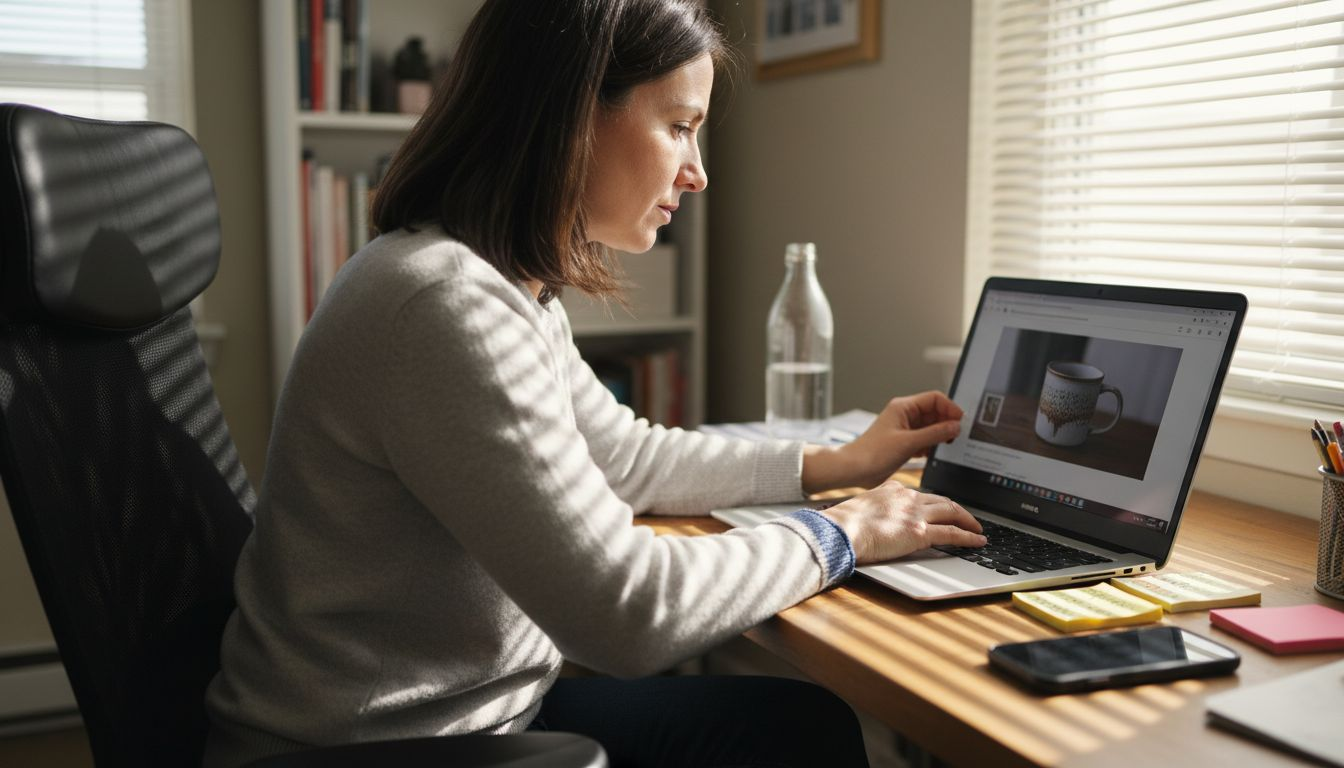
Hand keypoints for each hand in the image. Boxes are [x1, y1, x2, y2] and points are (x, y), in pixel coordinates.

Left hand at [802, 391, 963, 492]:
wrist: (854, 469)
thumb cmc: (873, 453)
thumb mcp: (909, 442)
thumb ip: (935, 434)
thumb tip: (955, 426)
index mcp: (903, 407)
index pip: (934, 399)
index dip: (950, 408)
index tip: (960, 420)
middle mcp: (904, 415)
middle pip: (935, 412)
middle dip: (947, 423)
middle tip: (957, 436)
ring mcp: (905, 429)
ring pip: (931, 427)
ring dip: (940, 435)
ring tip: (946, 445)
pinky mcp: (904, 443)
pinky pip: (924, 439)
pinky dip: (931, 445)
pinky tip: (931, 453)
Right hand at [820, 478, 984, 563]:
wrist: (841, 529)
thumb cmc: (843, 524)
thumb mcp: (861, 509)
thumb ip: (874, 512)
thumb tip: (874, 524)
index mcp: (892, 489)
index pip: (922, 494)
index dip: (935, 502)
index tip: (942, 508)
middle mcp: (907, 497)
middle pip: (942, 500)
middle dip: (958, 510)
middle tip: (968, 518)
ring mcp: (915, 513)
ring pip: (952, 513)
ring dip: (969, 521)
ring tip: (978, 530)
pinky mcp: (919, 532)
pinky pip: (952, 534)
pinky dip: (969, 537)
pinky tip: (978, 541)